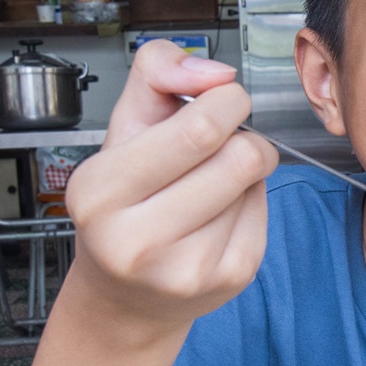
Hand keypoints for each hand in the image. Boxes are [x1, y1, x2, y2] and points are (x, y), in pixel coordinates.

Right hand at [64, 42, 277, 334]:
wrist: (126, 293)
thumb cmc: (124, 202)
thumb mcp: (124, 125)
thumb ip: (158, 72)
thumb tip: (215, 72)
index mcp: (101, 192)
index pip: (200, 128)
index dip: (226, 101)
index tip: (217, 101)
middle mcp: (137, 240)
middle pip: (240, 156)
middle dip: (244, 135)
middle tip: (224, 140)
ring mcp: (186, 268)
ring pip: (254, 182)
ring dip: (243, 172)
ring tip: (208, 185)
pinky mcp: (229, 279)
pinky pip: (265, 211)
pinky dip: (250, 202)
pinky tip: (218, 215)